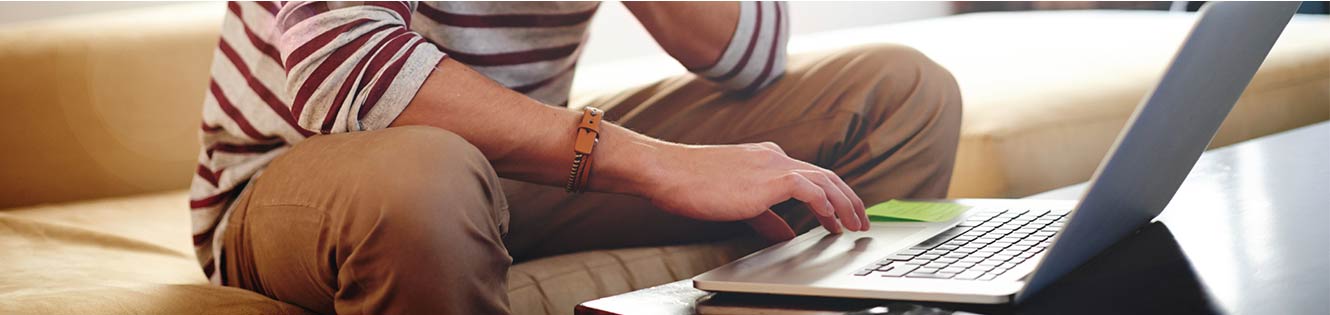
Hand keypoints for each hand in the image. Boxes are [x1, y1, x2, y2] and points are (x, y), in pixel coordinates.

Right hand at [642, 142, 868, 232]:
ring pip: (825, 180)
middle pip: (827, 175)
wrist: (669, 171)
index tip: (842, 215)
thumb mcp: (737, 203)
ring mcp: (772, 165)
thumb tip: (785, 234)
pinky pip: (808, 188)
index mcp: (768, 159)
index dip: (833, 196)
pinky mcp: (767, 178)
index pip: (812, 175)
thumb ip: (766, 217)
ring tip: (854, 224)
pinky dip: (824, 203)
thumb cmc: (693, 185)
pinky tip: (831, 219)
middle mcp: (775, 157)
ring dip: (845, 204)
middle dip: (849, 200)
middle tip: (861, 221)